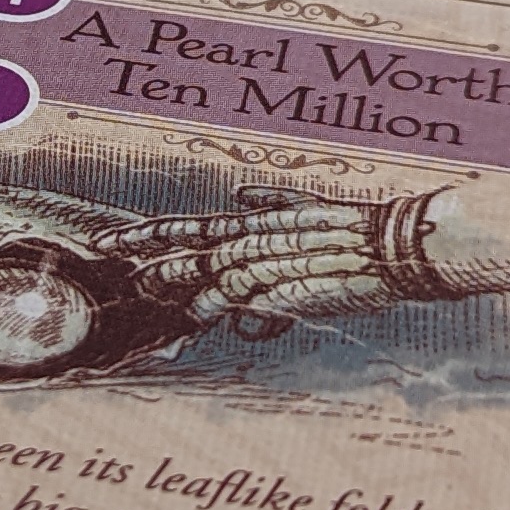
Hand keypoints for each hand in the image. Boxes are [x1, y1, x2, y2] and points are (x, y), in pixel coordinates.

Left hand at [99, 195, 421, 329]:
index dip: (150, 233)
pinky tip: (202, 315)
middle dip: (148, 252)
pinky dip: (223, 306)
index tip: (111, 239)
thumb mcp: (308, 207)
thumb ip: (274, 203)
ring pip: (211, 270)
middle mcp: (257, 240)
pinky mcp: (292, 288)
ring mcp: (273, 263)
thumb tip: (243, 194)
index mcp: (258, 223)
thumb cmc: (357, 233)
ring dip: (177, 280)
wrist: (399, 245)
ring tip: (145, 286)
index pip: (191, 227)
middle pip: (191, 245)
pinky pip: (246, 300)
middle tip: (110, 257)